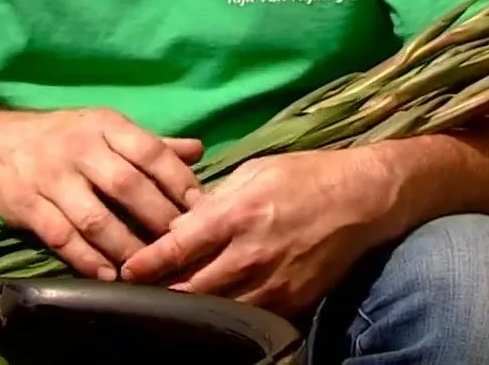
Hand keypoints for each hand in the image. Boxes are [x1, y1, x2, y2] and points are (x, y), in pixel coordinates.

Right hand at [0, 108, 203, 280]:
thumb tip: (198, 150)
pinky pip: (62, 237)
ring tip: (146, 267)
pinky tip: (107, 274)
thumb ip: (151, 144)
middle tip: (179, 243)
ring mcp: (51, 178)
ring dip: (124, 245)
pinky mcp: (27, 206)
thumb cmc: (63, 137)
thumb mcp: (105, 129)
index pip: (151, 151)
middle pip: (127, 186)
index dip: (178, 180)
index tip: (199, 208)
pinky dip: (86, 259)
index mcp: (106, 126)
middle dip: (157, 217)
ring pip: (95, 217)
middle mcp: (80, 148)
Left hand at [121, 149, 398, 317]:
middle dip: (161, 291)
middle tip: (140, 291)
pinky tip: (213, 309)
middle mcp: (251, 254)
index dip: (146, 262)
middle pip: (190, 286)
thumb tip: (180, 222)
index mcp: (238, 215)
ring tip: (170, 303)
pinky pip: (248, 316)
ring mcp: (272, 283)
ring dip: (190, 307)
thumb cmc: (306, 176)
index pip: (178, 247)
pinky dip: (226, 314)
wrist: (363, 199)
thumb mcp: (255, 171)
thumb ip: (214, 199)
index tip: (125, 269)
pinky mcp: (291, 301)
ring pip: (216, 308)